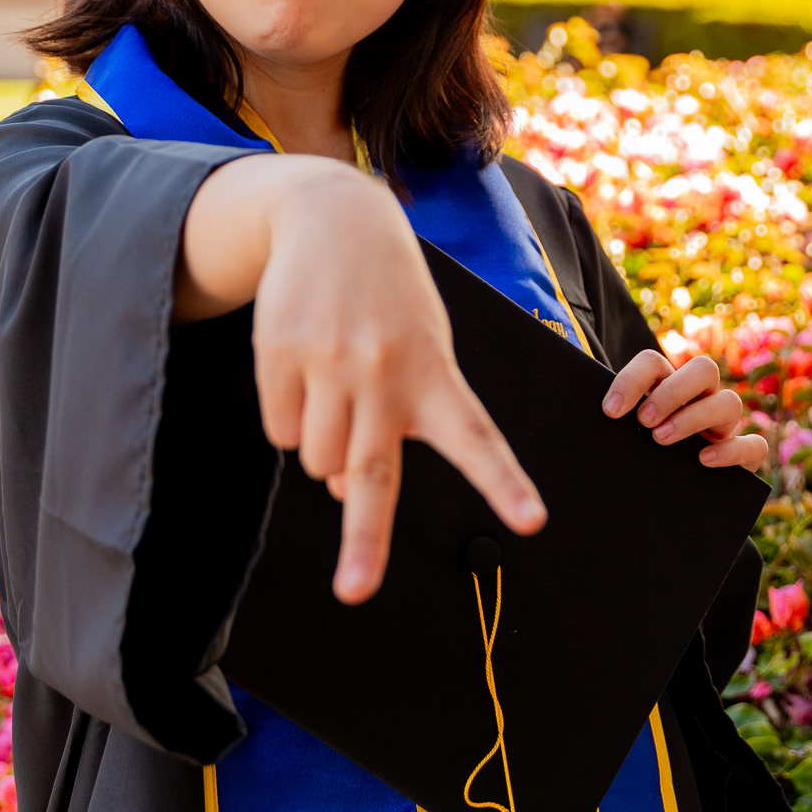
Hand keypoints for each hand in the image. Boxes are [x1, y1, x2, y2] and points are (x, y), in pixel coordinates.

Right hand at [181, 157, 545, 601]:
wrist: (334, 218)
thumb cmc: (389, 304)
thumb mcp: (417, 350)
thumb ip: (394, 423)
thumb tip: (336, 490)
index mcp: (437, 376)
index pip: (478, 439)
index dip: (504, 483)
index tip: (532, 520)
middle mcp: (387, 374)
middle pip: (371, 477)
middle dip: (364, 543)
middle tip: (355, 593)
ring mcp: (332, 364)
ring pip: (315, 461)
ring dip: (321, 451)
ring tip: (336, 392)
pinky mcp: (282, 353)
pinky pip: (279, 430)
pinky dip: (288, 419)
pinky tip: (304, 370)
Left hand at [602, 348, 768, 473]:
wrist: (667, 505)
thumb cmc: (638, 459)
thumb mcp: (624, 439)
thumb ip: (614, 427)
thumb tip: (597, 419)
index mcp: (666, 386)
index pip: (654, 363)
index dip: (633, 380)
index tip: (611, 410)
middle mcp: (700, 399)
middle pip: (703, 369)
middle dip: (672, 391)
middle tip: (644, 420)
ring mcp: (724, 426)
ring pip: (729, 402)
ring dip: (695, 417)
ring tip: (661, 439)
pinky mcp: (743, 456)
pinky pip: (753, 445)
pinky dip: (731, 450)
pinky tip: (703, 460)